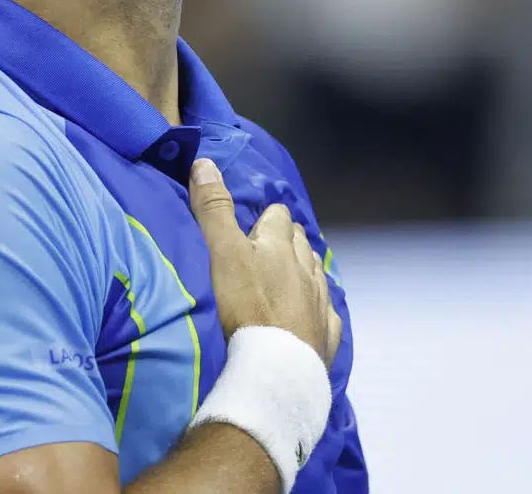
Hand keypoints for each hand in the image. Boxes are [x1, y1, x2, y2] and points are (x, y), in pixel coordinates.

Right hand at [189, 158, 342, 365]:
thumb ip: (213, 209)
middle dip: (284, 241)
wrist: (274, 367)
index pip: (278, 216)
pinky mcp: (326, 335)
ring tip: (284, 281)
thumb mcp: (221, 252)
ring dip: (301, 272)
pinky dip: (316, 310)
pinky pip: (326, 314)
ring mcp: (320, 302)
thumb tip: (204, 162)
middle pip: (299, 242)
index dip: (264, 219)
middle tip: (263, 254)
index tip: (250, 228)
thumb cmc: (244, 306)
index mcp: (281, 244)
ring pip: (315, 274)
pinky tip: (309, 317)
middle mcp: (306, 268)